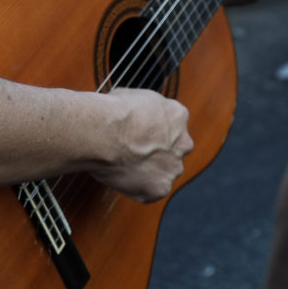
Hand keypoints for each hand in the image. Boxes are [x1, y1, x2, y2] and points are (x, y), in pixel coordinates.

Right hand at [88, 87, 192, 202]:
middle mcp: (182, 142)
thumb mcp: (132, 96)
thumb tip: (131, 113)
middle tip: (133, 152)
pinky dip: (137, 188)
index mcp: (177, 115)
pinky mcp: (160, 188)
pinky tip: (122, 177)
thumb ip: (142, 110)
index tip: (139, 135)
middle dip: (157, 154)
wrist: (105, 133)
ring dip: (149, 172)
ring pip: (163, 173)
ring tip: (123, 165)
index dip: (153, 132)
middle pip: (173, 151)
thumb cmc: (113, 112)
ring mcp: (173, 167)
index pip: (172, 126)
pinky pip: (150, 192)